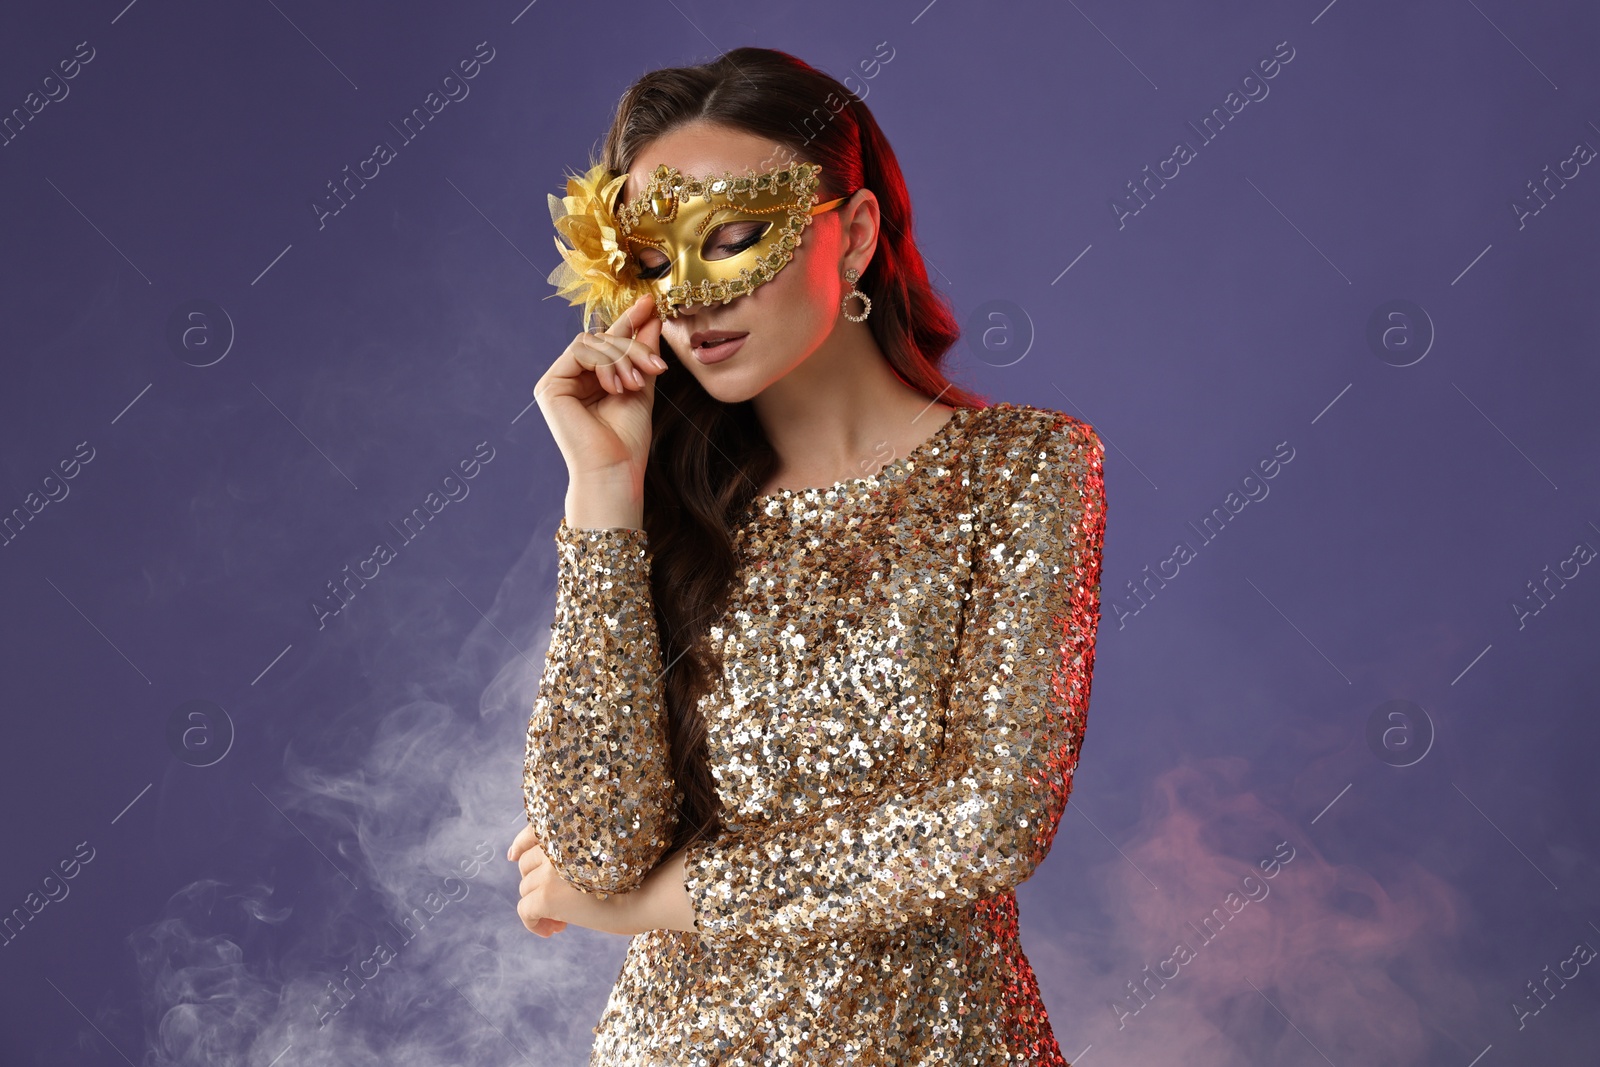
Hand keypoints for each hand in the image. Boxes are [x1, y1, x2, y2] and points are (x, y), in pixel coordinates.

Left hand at [507, 824, 699, 938]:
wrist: (653, 893)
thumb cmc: (644, 876)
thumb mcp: (612, 852)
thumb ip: (583, 851)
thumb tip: (563, 872)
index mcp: (572, 828)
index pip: (533, 830)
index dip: (521, 844)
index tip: (513, 855)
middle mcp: (557, 844)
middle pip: (527, 864)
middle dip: (536, 883)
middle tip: (560, 905)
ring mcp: (550, 869)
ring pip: (526, 888)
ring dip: (539, 905)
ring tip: (563, 922)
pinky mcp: (547, 896)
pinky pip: (525, 911)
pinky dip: (533, 923)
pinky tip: (551, 932)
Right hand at [533, 292, 669, 486]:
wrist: (615, 471)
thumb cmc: (628, 440)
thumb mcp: (642, 387)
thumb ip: (643, 353)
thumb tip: (652, 316)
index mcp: (591, 379)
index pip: (609, 342)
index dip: (629, 321)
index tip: (651, 305)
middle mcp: (572, 378)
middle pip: (602, 338)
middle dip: (633, 347)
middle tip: (654, 367)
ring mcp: (559, 381)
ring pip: (592, 341)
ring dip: (621, 358)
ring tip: (634, 384)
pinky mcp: (550, 386)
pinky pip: (579, 350)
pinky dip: (603, 363)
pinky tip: (614, 386)